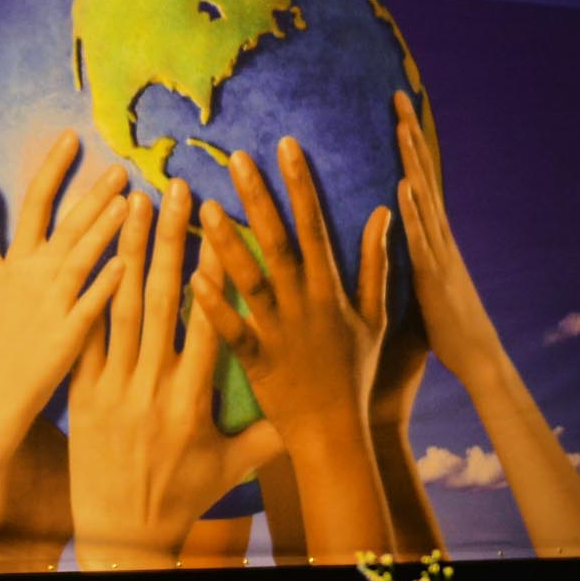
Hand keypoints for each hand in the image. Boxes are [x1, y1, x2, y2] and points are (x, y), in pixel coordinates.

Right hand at [0, 134, 131, 430]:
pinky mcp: (71, 333)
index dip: (53, 168)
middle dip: (92, 193)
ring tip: (128, 202)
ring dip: (102, 230)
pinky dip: (104, 285)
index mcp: (17, 258)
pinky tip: (124, 263)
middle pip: (66, 226)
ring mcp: (53, 304)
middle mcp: (36, 275)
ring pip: (81, 259)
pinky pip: (90, 306)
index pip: (35, 202)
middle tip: (120, 165)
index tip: (73, 136)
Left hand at [67, 179, 281, 569]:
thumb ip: (273, 433)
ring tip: (132, 203)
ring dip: (127, 251)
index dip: (218, 274)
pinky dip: (87, 293)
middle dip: (170, 241)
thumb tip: (318, 405)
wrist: (120, 535)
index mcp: (194, 402)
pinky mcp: (80, 394)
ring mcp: (112, 388)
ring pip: (119, 307)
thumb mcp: (234, 467)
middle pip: (161, 301)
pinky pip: (83, 335)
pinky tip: (90, 253)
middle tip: (175, 190)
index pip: (211, 325)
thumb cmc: (184, 498)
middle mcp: (153, 389)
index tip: (226, 227)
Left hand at [195, 137, 394, 558]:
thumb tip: (384, 213)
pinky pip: (234, 332)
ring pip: (253, 282)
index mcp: (331, 292)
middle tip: (236, 157)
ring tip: (206, 205)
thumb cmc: (355, 374)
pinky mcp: (257, 364)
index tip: (285, 145)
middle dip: (260, 198)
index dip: (300, 184)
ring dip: (230, 243)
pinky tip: (195, 277)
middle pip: (280, 243)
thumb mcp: (374, 317)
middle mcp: (305, 307)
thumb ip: (375, 264)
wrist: (338, 435)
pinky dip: (217, 306)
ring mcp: (280, 335)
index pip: (315, 227)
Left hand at [392, 92, 497, 384]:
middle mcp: (438, 236)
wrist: (477, 358)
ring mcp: (439, 253)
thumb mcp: (419, 281)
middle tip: (396, 95)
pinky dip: (413, 211)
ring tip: (399, 125)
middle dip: (410, 135)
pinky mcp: (434, 276)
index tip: (394, 109)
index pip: (418, 178)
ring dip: (412, 161)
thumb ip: (405, 254)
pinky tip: (403, 186)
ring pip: (424, 198)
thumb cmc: (443, 325)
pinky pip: (421, 238)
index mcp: (432, 236)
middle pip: (423, 175)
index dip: (408, 145)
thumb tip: (387, 234)